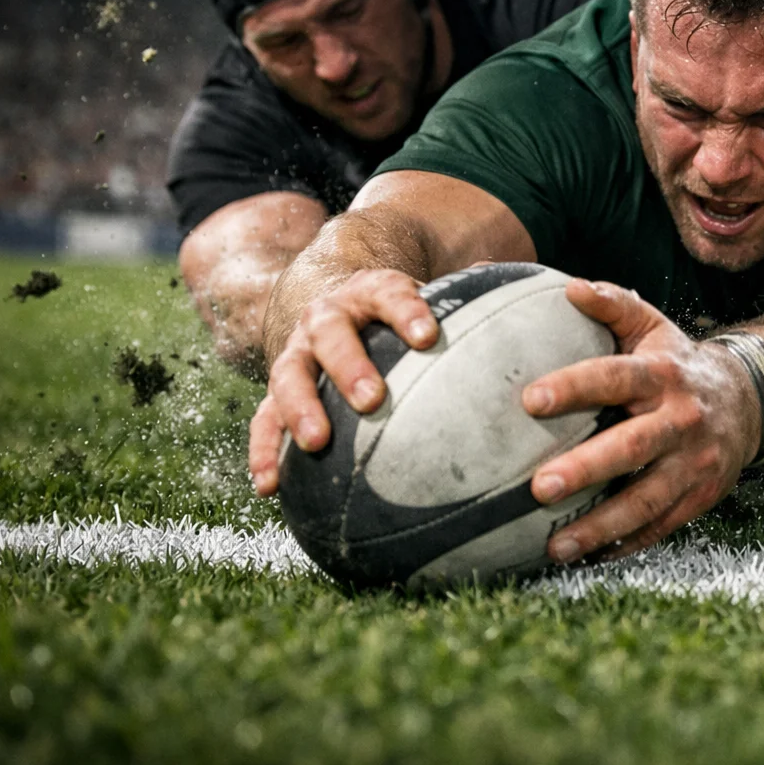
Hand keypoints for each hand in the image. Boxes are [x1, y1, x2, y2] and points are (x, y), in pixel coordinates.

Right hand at [248, 268, 438, 494]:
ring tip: (317, 442)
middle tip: (372, 399)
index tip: (427, 336)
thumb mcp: (425, 298)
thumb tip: (499, 278)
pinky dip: (264, 450)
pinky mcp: (278, 390)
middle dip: (349, 365)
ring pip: (289, 374)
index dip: (407, 311)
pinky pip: (263, 419)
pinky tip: (269, 486)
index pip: (389, 293)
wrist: (341, 307)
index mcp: (370, 292)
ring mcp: (298, 353)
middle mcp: (327, 318)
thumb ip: (460, 295)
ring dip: (300, 407)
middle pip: (331, 333)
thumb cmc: (397, 316)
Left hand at [523, 279, 760, 562]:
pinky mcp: (700, 497)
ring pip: (647, 500)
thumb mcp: (654, 327)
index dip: (575, 386)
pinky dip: (624, 544)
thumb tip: (569, 287)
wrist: (750, 402)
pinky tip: (587, 557)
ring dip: (600, 525)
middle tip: (539, 487)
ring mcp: (694, 463)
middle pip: (633, 446)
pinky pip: (660, 527)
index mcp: (664, 374)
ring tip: (554, 546)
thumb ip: (614, 304)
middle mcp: (682, 419)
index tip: (530, 400)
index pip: (616, 376)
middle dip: (586, 469)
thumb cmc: (679, 363)